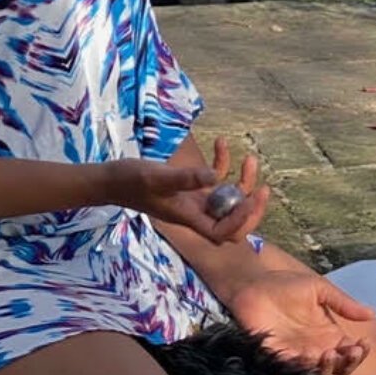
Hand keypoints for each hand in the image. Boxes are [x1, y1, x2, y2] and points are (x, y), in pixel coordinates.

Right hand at [106, 138, 268, 244]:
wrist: (112, 179)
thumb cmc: (130, 181)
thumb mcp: (157, 177)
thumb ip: (185, 178)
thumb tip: (216, 176)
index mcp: (190, 218)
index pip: (223, 232)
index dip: (240, 221)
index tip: (248, 198)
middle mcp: (196, 213)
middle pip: (233, 222)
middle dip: (251, 208)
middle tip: (263, 189)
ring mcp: (195, 201)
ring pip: (229, 199)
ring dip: (243, 181)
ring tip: (248, 158)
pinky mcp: (191, 188)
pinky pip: (215, 180)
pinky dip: (222, 163)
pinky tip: (220, 142)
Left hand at [228, 271, 375, 374]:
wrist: (253, 284)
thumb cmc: (286, 285)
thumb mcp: (319, 289)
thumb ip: (343, 303)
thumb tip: (373, 313)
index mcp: (328, 333)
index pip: (350, 351)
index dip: (360, 352)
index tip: (363, 344)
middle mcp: (316, 347)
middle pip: (339, 367)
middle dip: (348, 363)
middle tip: (349, 351)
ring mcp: (297, 353)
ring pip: (318, 373)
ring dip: (327, 367)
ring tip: (328, 353)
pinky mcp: (277, 355)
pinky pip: (291, 368)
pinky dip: (301, 366)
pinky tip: (307, 356)